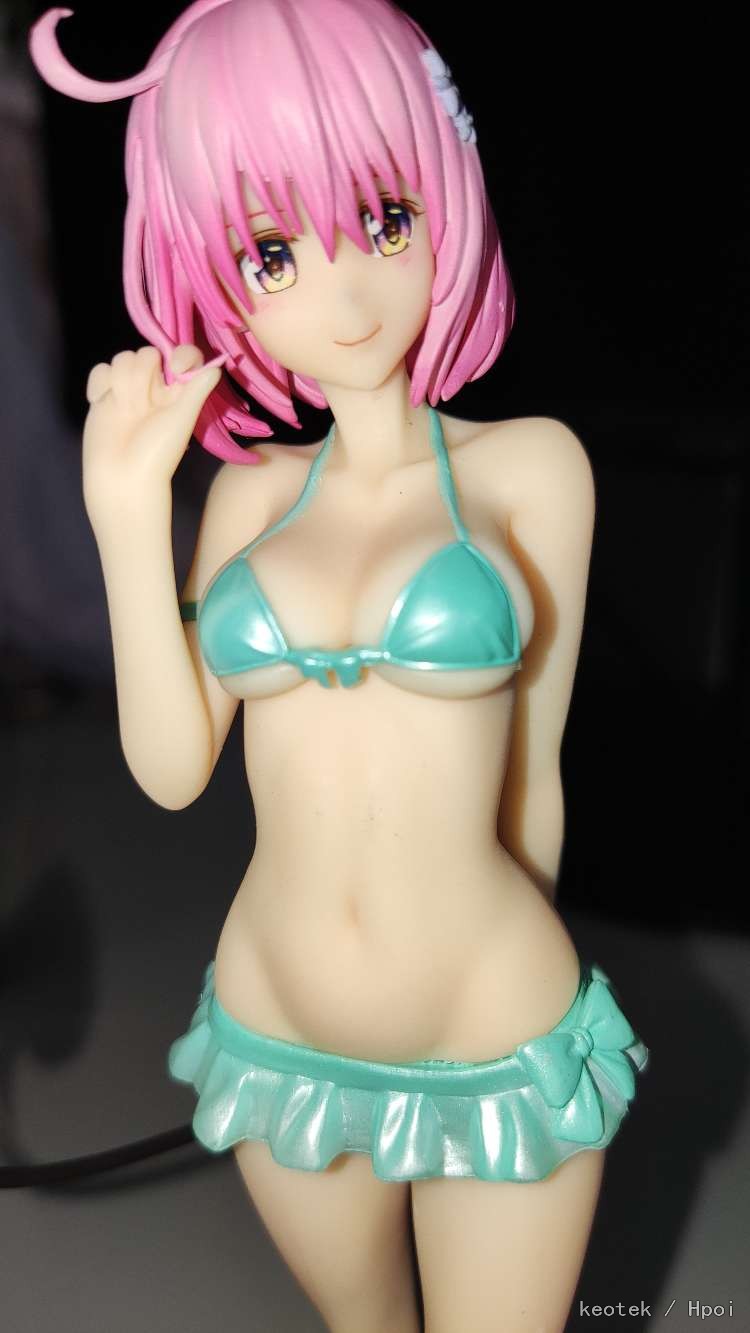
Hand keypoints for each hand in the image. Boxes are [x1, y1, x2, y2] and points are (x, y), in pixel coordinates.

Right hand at [82, 344, 220, 527]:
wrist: (121, 477)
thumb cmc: (157, 453)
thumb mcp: (183, 419)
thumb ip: (198, 390)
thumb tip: (216, 367)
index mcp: (178, 392)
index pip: (183, 356)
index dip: (179, 355)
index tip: (175, 370)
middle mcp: (154, 388)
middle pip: (147, 353)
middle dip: (142, 376)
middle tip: (142, 407)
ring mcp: (128, 390)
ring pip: (123, 359)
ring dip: (122, 382)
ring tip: (125, 411)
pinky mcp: (104, 394)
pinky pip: (100, 370)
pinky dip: (101, 384)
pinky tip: (102, 404)